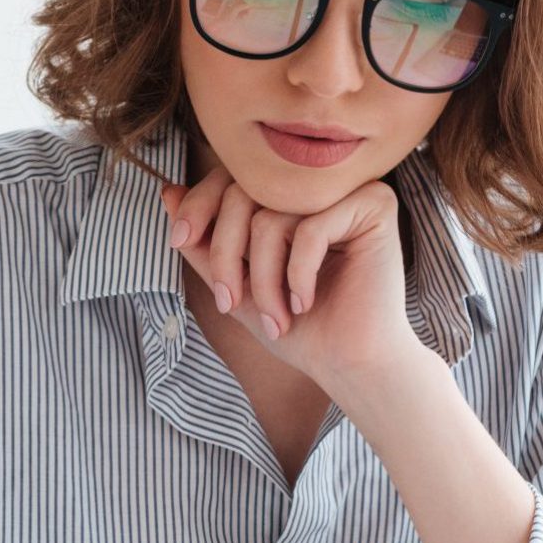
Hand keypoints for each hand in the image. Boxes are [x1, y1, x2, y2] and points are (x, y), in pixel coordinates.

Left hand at [160, 165, 416, 390]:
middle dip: (227, 254)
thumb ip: (205, 242)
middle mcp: (320, 184)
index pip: (234, 177)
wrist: (349, 365)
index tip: (178, 240)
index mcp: (291, 193)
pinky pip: (310, 228)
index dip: (199, 205)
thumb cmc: (301, 329)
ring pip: (272, 216)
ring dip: (263, 279)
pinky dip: (297, 274)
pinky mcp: (375, 206)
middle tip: (229, 303)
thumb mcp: (237, 284)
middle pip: (247, 191)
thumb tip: (167, 192)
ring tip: (276, 318)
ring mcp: (350, 190)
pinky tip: (305, 303)